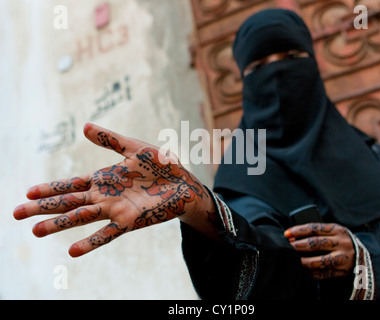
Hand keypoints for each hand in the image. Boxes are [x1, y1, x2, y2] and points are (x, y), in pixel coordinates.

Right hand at [13, 123, 212, 256]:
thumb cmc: (161, 165)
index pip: (71, 184)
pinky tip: (72, 251)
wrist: (185, 183)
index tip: (27, 192)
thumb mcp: (135, 148)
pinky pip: (107, 233)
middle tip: (16, 214)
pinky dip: (91, 241)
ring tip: (36, 231)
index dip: (50, 188)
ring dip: (59, 225)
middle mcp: (105, 196)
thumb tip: (83, 126)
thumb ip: (111, 140)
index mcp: (104, 179)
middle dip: (43, 207)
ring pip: (81, 218)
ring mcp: (115, 209)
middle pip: (68, 202)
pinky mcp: (130, 220)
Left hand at [284, 223, 354, 279]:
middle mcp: (342, 243)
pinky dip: (310, 272)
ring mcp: (343, 259)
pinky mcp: (343, 272)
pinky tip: (303, 269)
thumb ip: (318, 233)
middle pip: (316, 244)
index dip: (298, 231)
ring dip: (303, 261)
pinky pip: (323, 274)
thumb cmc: (340, 241)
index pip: (314, 228)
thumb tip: (292, 237)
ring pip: (319, 261)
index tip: (286, 234)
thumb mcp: (333, 232)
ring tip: (294, 259)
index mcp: (338, 230)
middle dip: (298, 245)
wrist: (365, 256)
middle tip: (288, 247)